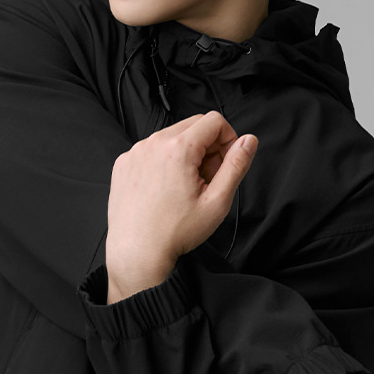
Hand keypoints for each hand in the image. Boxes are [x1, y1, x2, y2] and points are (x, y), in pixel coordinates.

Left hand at [105, 110, 257, 274]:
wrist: (137, 252)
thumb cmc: (175, 232)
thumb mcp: (217, 201)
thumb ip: (236, 166)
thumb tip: (249, 141)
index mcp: (178, 149)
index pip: (214, 121)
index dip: (228, 139)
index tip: (226, 163)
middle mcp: (153, 144)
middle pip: (193, 125)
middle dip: (208, 146)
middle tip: (207, 179)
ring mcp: (135, 152)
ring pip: (172, 137)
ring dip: (186, 154)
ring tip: (186, 187)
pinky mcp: (123, 163)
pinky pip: (151, 150)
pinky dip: (164, 162)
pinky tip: (165, 189)